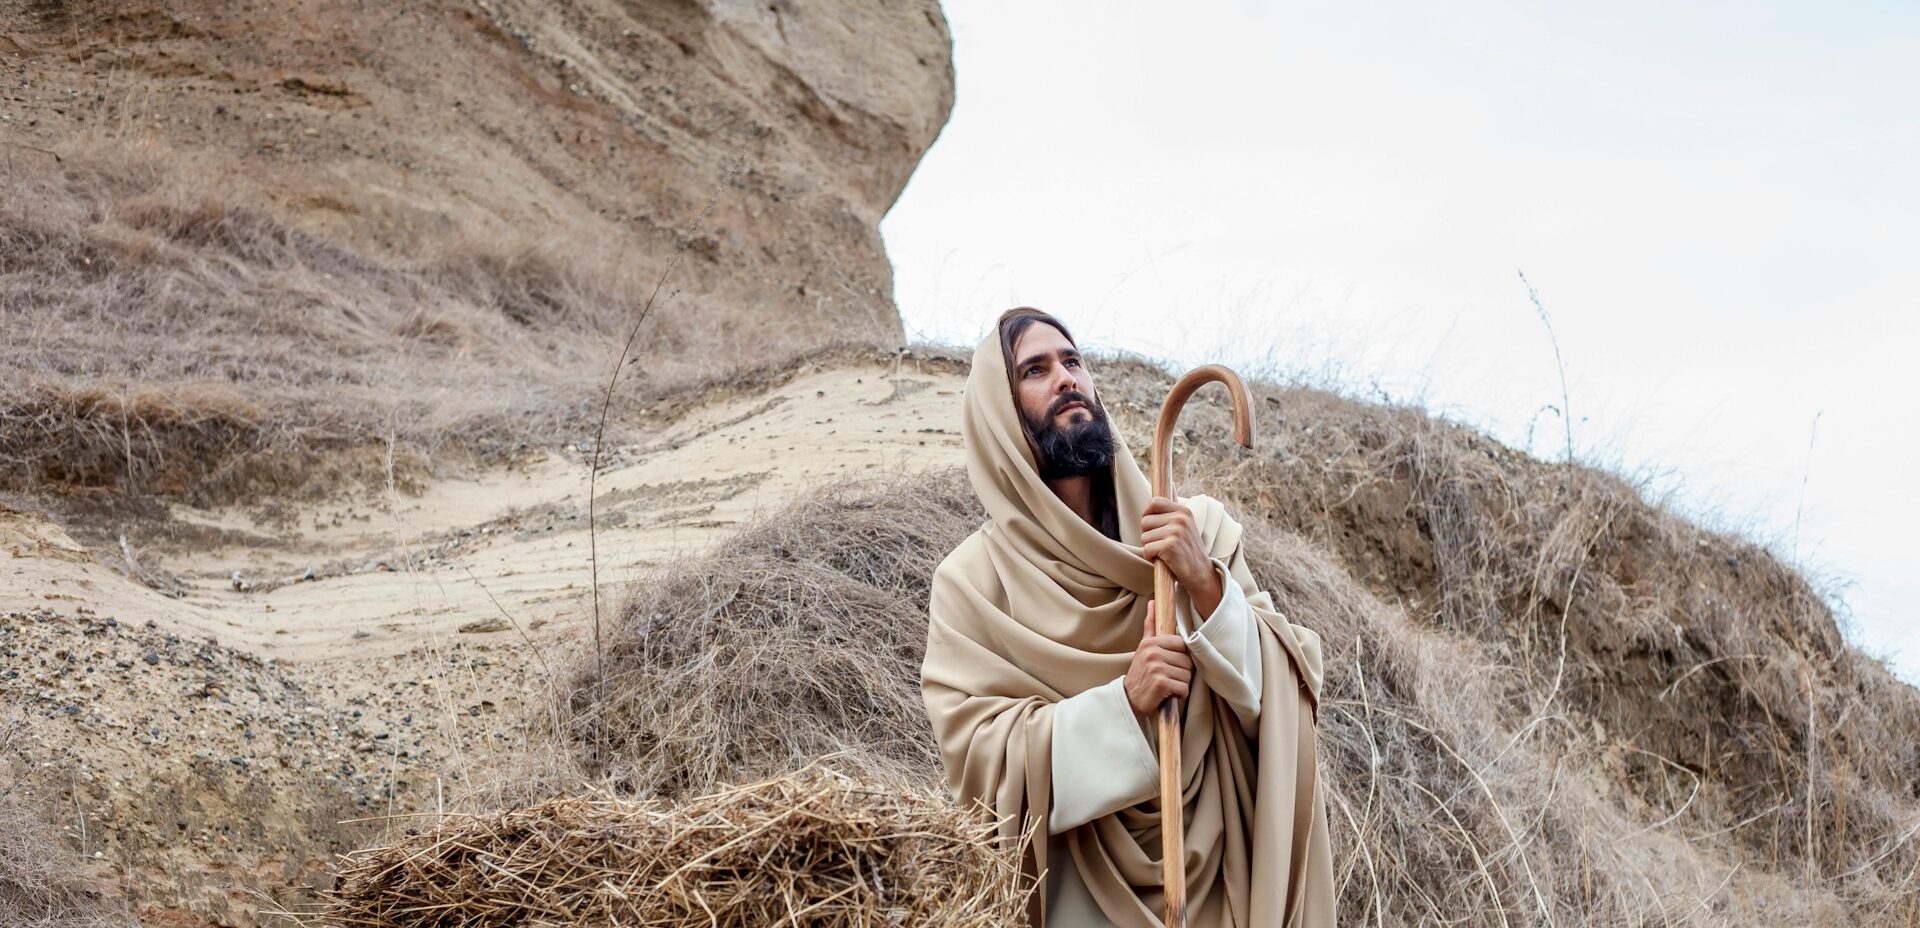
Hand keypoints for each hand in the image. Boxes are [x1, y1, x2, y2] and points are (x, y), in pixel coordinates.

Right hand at [1125, 602, 1191, 715]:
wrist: (1129, 699)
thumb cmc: (1141, 673)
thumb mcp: (1144, 647)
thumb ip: (1151, 625)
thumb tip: (1153, 602)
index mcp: (1151, 642)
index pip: (1182, 645)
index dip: (1180, 657)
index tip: (1169, 664)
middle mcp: (1153, 653)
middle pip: (1187, 661)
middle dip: (1181, 673)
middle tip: (1167, 677)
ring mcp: (1156, 667)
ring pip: (1187, 676)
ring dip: (1180, 684)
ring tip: (1167, 685)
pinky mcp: (1160, 683)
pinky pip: (1184, 688)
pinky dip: (1179, 695)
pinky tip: (1167, 694)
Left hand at [1140, 496, 1221, 613]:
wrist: (1200, 574)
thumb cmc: (1187, 550)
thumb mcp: (1185, 525)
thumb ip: (1174, 507)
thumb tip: (1170, 483)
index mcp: (1184, 511)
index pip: (1153, 502)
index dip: (1148, 516)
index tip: (1154, 527)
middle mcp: (1181, 518)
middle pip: (1144, 521)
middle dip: (1148, 535)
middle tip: (1162, 545)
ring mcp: (1176, 532)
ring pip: (1144, 537)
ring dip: (1150, 548)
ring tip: (1164, 553)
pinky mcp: (1170, 546)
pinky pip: (1147, 549)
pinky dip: (1150, 558)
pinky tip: (1163, 561)